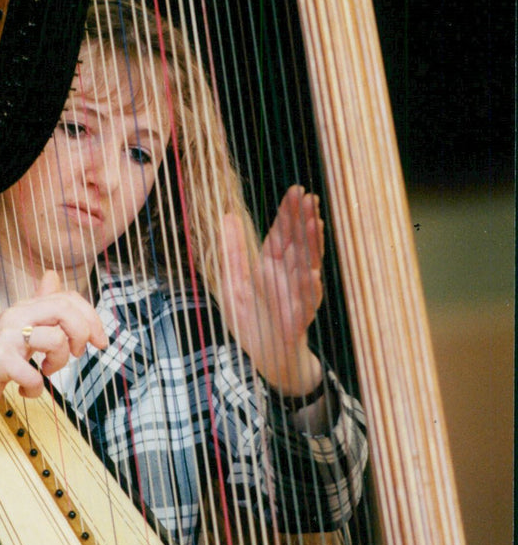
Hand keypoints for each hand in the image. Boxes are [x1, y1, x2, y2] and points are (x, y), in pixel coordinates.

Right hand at [0, 270, 106, 465]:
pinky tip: (25, 390)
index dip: (91, 317)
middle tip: (77, 354)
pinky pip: (35, 375)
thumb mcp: (18, 328)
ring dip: (59, 364)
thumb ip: (38, 304)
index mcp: (24, 308)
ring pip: (56, 341)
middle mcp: (15, 316)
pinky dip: (35, 389)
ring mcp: (5, 338)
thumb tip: (53, 275)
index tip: (99, 341)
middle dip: (82, 334)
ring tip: (45, 373)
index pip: (68, 298)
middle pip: (66, 310)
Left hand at [219, 185, 324, 394]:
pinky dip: (309, 288)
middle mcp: (288, 275)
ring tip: (316, 224)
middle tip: (310, 197)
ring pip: (308, 265)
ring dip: (313, 246)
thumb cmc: (251, 318)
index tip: (295, 190)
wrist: (262, 355)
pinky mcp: (299, 317)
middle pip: (299, 243)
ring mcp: (297, 294)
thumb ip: (232, 251)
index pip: (282, 232)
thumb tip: (227, 216)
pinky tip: (312, 273)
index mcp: (272, 264)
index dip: (289, 212)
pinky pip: (306, 301)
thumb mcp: (233, 281)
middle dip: (304, 220)